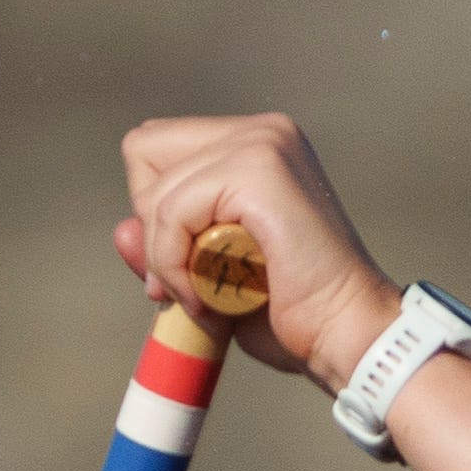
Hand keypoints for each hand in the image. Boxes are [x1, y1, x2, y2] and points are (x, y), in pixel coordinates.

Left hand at [113, 115, 403, 394]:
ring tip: (214, 297)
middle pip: (144, 152)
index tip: (187, 272)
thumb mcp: (214, 277)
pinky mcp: (258, 169)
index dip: (157, 214)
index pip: (156, 149)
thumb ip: (165, 248)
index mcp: (257, 145)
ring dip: (168, 259)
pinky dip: (175, 262)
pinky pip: (172, 210)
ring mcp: (262, 144)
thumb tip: (121, 230)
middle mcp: (263, 131)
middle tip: (196, 283)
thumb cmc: (298, 317)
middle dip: (156, 227)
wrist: (348, 338)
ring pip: (155, 189)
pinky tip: (213, 296)